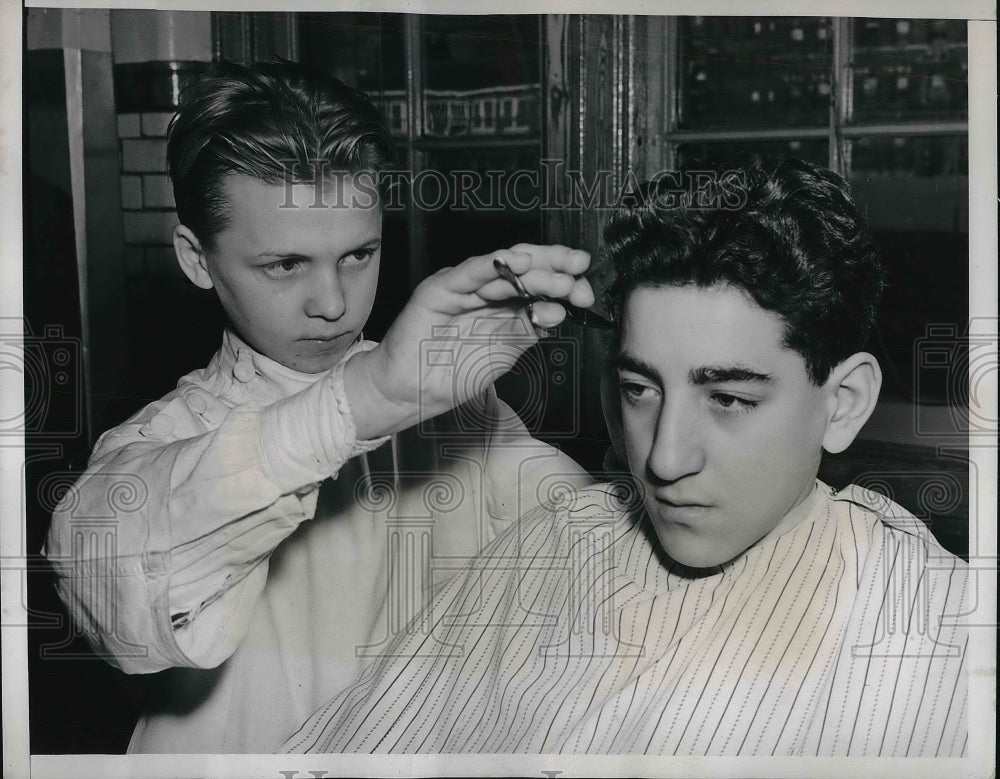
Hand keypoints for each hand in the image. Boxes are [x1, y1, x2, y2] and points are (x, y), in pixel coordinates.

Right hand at [344, 244, 592, 438]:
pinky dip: (493, 266)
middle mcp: (485, 291)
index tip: (586, 294)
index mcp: (502, 305)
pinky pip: (470, 274)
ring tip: (560, 278)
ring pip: (503, 270)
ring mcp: (463, 288)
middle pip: (525, 270)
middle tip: (579, 277)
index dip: (564, 284)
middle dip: (556, 269)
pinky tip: (517, 263)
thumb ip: (526, 331)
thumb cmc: (450, 374)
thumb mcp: (502, 354)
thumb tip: (560, 311)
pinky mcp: (439, 289)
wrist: (409, 393)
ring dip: (534, 270)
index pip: (538, 285)